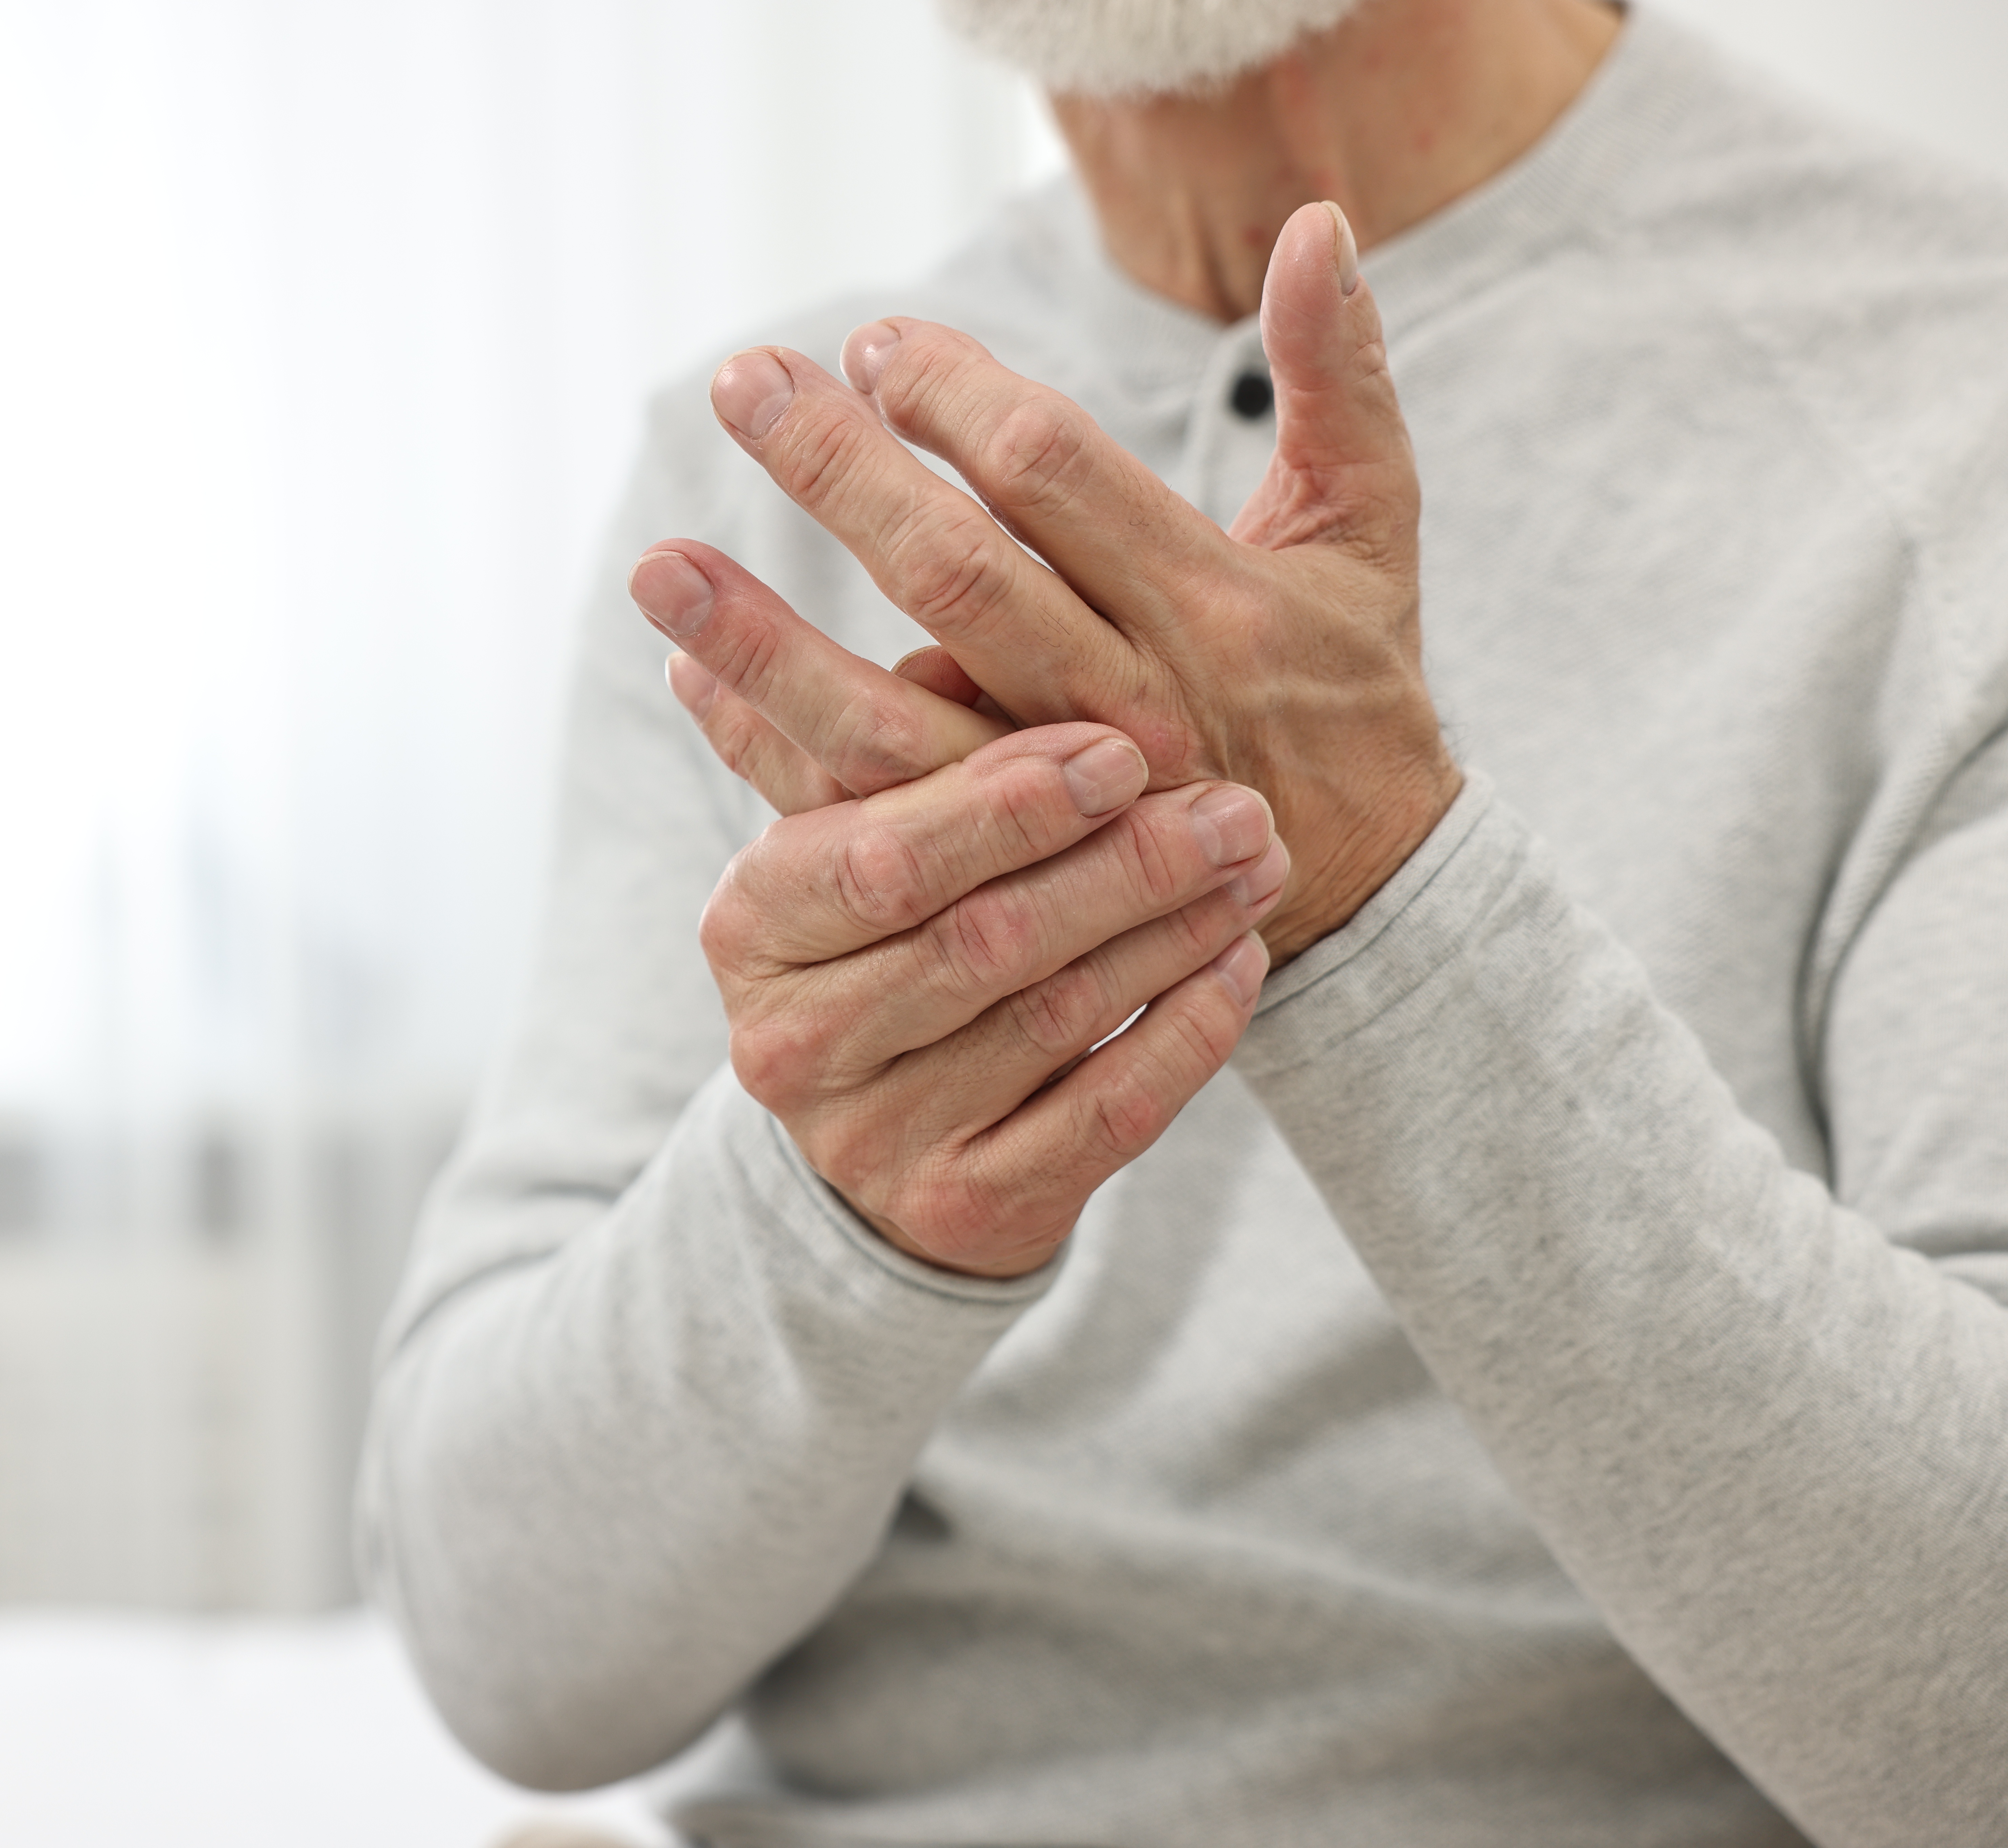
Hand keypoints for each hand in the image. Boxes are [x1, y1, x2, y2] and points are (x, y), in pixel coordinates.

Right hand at [655, 622, 1284, 1276]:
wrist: (887, 1133)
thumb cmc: (887, 933)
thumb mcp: (855, 831)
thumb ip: (859, 733)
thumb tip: (837, 631)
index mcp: (751, 923)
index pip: (884, 854)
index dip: (1008, 801)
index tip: (1123, 746)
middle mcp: (792, 1041)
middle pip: (981, 936)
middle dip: (1121, 864)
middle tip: (1236, 804)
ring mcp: (872, 1138)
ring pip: (1054, 1017)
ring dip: (1173, 931)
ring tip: (1259, 860)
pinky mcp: (962, 1212)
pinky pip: (1105, 1115)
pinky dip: (1186, 1032)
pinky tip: (1243, 964)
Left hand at [693, 200, 1459, 963]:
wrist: (1365, 888)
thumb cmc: (1351, 681)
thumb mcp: (1370, 528)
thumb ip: (1342, 375)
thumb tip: (1322, 223)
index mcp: (1211, 603)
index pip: (1057, 479)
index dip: (957, 402)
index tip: (877, 345)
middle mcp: (1129, 701)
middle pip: (956, 575)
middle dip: (839, 473)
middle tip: (743, 383)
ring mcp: (1057, 803)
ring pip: (889, 716)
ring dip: (764, 639)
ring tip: (659, 561)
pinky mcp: (1002, 874)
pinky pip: (867, 805)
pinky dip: (767, 743)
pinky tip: (688, 674)